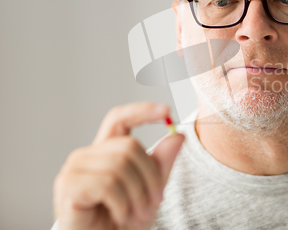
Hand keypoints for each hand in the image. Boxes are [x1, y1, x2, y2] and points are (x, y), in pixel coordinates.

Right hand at [53, 102, 184, 229]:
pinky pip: (108, 184)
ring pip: (121, 165)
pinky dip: (122, 204)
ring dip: (138, 194)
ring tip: (137, 213)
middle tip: (155, 202)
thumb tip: (178, 135)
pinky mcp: (68, 186)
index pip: (119, 119)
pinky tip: (120, 216)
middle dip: (151, 176)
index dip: (141, 111)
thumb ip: (161, 164)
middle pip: (129, 146)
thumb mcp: (150, 191)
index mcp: (105, 152)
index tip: (166, 110)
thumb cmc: (122, 223)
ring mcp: (75, 169)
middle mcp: (86, 156)